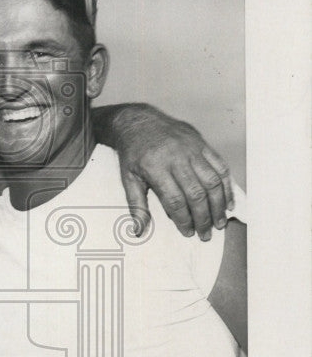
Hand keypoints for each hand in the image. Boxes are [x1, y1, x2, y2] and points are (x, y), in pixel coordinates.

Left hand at [109, 104, 233, 239]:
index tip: (188, 232)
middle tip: (206, 234)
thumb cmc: (133, 153)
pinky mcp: (202, 143)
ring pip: (212, 181)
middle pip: (196, 193)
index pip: (175, 200)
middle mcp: (176, 157)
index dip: (184, 219)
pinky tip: (228, 202)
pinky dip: (227, 185)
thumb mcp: (128, 178)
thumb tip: (138, 231)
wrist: (138, 122)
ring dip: (218, 205)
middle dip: (203, 217)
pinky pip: (220, 166)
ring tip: (220, 222)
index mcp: (155, 167)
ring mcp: (192, 149)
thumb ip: (136, 206)